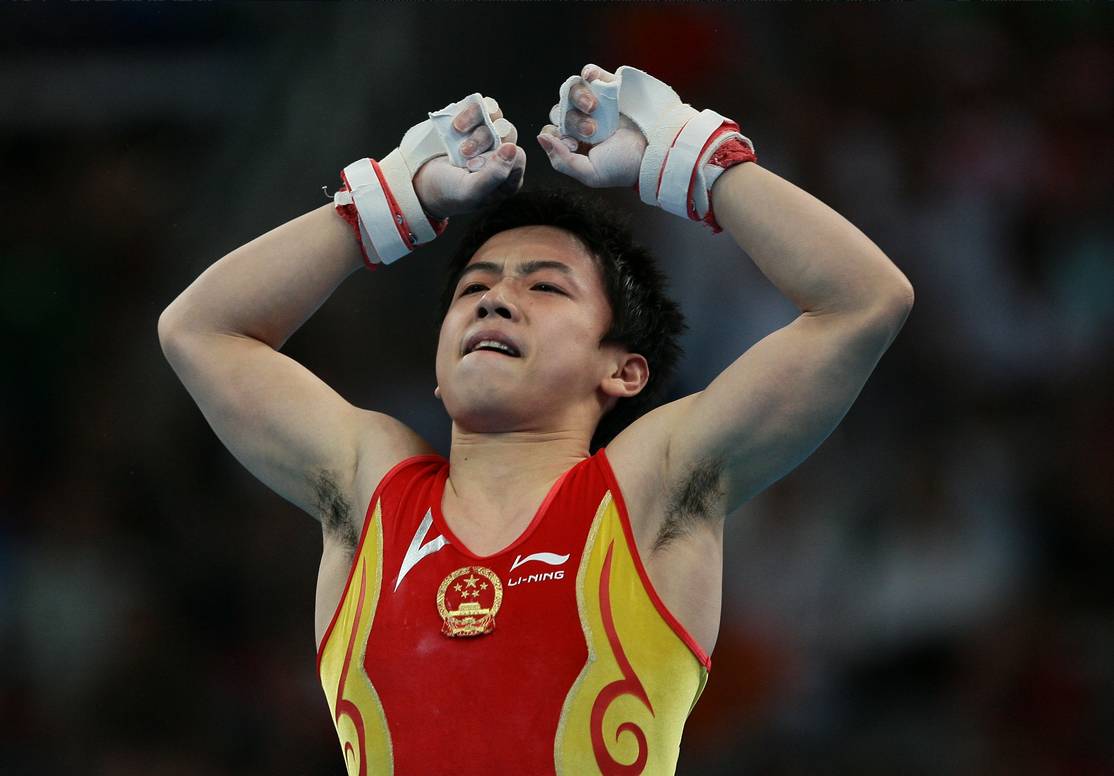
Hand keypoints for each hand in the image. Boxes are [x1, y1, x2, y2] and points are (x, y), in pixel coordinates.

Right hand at [413, 97, 525, 219]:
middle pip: (508, 133)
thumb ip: (494, 175)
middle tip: (464, 152)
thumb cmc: (449, 192)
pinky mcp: (474, 122)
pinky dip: (470, 111)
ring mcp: (488, 137)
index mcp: (507, 177)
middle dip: (483, 139)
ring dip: (475, 123)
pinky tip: (456, 125)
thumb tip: (513, 148)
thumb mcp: (470, 191)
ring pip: (495, 117)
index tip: (474, 165)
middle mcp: (501, 156)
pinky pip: (482, 106)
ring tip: (457, 133)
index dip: (497, 157)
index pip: (517, 157)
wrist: (421, 181)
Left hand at [536, 65, 647, 188]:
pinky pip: (591, 74)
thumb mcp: (589, 173)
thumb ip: (561, 160)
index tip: (576, 145)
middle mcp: (582, 121)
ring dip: (579, 98)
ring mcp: (596, 104)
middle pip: (560, 110)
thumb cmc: (623, 167)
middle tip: (592, 131)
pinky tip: (591, 78)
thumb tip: (541, 137)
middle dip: (573, 120)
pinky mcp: (610, 89)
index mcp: (575, 142)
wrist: (653, 152)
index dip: (558, 135)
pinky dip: (589, 72)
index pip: (552, 130)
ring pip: (572, 91)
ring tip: (595, 108)